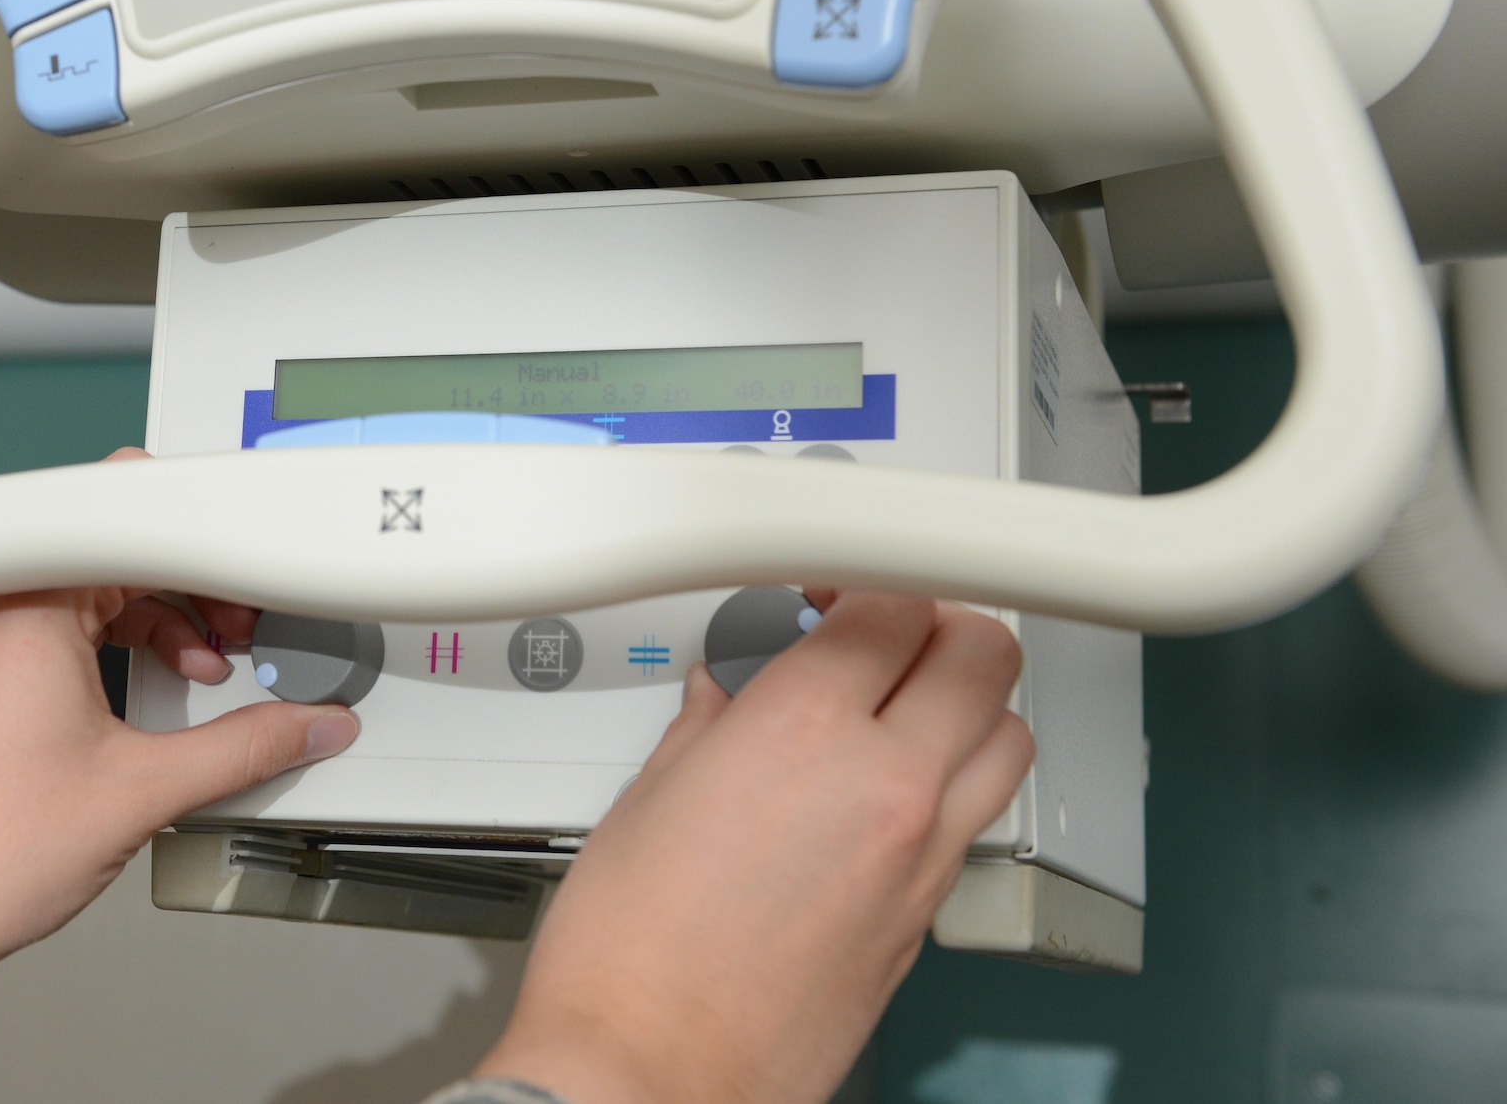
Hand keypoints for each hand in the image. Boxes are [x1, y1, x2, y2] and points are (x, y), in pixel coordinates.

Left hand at [0, 450, 358, 1097]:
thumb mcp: (142, 790)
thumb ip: (245, 749)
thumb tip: (309, 728)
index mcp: (28, 599)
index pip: (138, 515)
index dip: (212, 551)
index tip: (252, 585)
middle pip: (120, 548)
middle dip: (192, 590)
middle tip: (239, 634)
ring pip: (89, 587)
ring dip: (156, 621)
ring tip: (200, 675)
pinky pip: (57, 623)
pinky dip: (112, 646)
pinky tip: (144, 698)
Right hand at [478, 590, 1031, 1103]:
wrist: (646, 1077)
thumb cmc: (628, 959)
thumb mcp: (647, 800)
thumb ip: (706, 726)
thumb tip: (725, 697)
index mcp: (804, 729)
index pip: (891, 603)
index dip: (861, 580)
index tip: (830, 591)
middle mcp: (884, 785)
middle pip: (981, 654)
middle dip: (937, 622)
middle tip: (882, 630)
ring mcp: (918, 857)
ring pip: (1006, 738)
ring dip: (968, 703)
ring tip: (905, 704)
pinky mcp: (925, 922)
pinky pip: (974, 821)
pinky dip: (950, 786)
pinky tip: (885, 793)